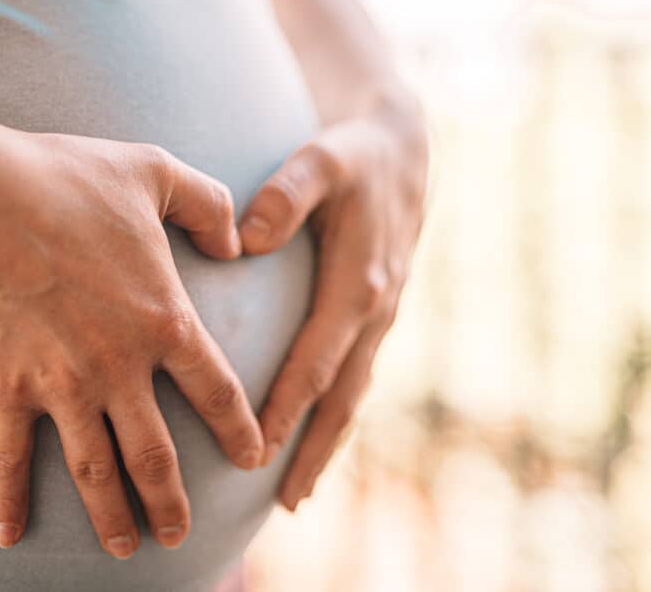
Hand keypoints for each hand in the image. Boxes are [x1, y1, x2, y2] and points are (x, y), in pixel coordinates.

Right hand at [0, 104, 263, 556]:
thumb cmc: (65, 180)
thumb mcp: (156, 172)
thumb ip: (209, 205)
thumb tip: (236, 241)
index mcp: (164, 320)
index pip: (216, 390)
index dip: (240, 428)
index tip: (252, 458)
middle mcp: (119, 366)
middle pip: (156, 453)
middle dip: (172, 499)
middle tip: (181, 534)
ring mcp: (62, 385)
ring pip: (95, 469)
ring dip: (113, 515)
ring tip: (128, 549)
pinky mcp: (5, 389)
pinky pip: (9, 457)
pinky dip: (9, 499)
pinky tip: (10, 535)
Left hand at [239, 102, 427, 508]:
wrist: (402, 150)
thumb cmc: (354, 156)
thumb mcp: (322, 158)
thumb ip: (288, 193)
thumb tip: (248, 240)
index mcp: (359, 284)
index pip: (316, 361)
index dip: (286, 409)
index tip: (256, 454)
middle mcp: (376, 310)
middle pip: (341, 396)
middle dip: (312, 448)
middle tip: (283, 500)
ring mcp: (380, 316)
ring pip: (353, 392)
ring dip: (327, 442)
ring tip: (298, 490)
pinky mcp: (376, 313)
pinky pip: (356, 373)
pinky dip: (336, 412)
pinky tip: (317, 434)